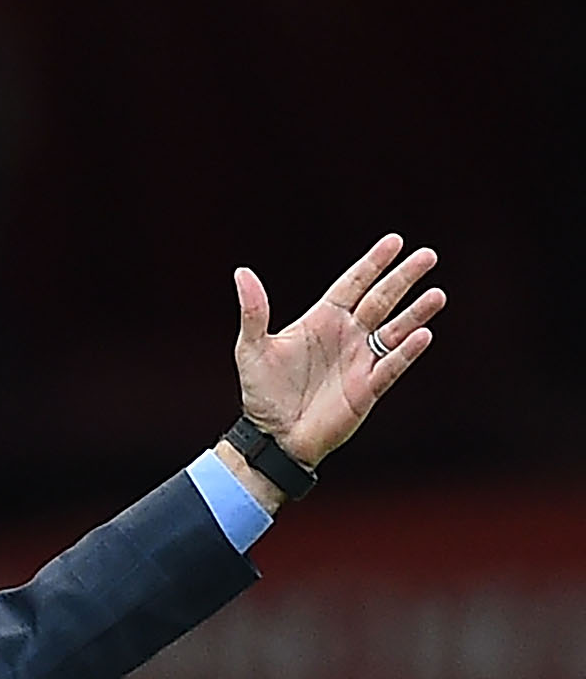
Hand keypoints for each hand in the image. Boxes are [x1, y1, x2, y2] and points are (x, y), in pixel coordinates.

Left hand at [235, 233, 444, 469]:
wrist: (272, 436)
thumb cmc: (261, 392)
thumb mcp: (251, 349)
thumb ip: (254, 312)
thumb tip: (242, 273)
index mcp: (322, 320)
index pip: (353, 284)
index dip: (373, 263)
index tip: (395, 241)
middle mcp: (346, 335)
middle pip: (381, 300)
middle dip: (403, 278)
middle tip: (428, 256)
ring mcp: (360, 360)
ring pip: (395, 330)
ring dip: (416, 313)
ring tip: (437, 294)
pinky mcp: (367, 388)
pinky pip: (391, 366)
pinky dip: (406, 351)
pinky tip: (423, 335)